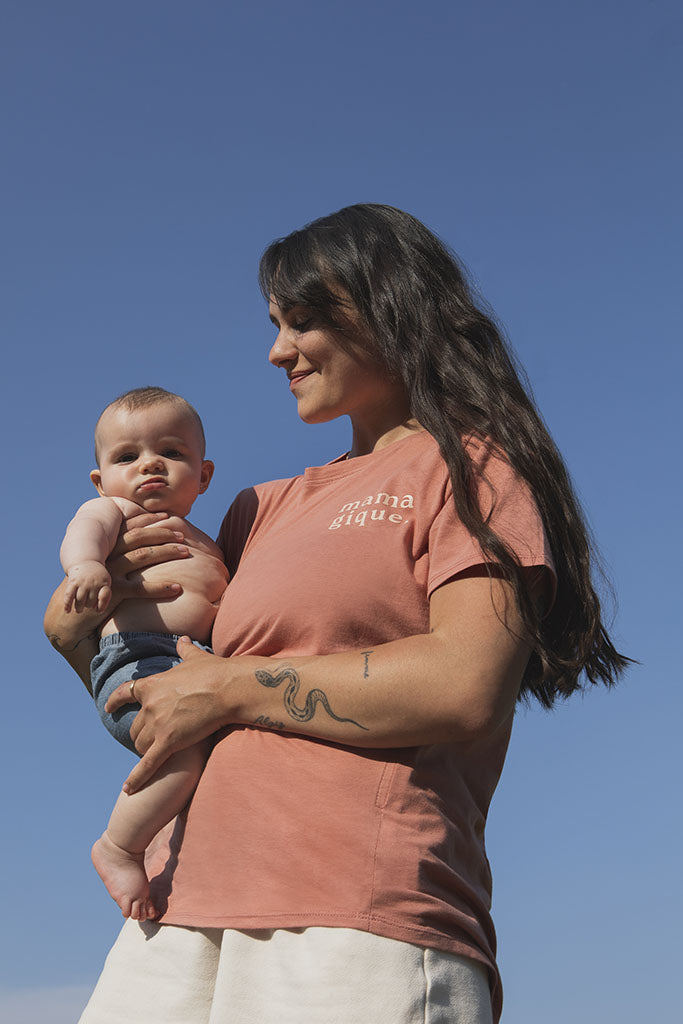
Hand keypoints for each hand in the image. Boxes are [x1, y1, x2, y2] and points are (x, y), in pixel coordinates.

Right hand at [64, 561, 111, 612]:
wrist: (86, 560)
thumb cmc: (98, 577)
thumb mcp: (106, 582)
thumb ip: (105, 596)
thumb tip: (98, 611)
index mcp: (104, 583)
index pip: (104, 597)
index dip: (101, 606)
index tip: (98, 610)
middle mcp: (93, 582)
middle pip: (90, 602)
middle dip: (89, 605)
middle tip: (87, 605)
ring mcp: (82, 582)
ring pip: (79, 601)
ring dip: (79, 608)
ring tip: (79, 610)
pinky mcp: (73, 581)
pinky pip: (69, 595)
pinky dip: (67, 604)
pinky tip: (67, 611)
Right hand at [105, 512, 190, 601]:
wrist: (76, 615)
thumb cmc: (96, 590)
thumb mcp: (105, 568)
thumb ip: (120, 556)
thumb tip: (144, 547)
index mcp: (107, 547)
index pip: (131, 527)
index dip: (151, 520)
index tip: (170, 516)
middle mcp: (108, 556)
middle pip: (139, 537)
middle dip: (163, 533)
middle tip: (182, 535)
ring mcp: (110, 573)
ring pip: (142, 556)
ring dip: (167, 552)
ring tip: (187, 552)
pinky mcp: (113, 592)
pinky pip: (141, 588)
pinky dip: (161, 587)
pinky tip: (178, 588)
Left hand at [105, 637, 233, 792]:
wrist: (228, 689)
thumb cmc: (215, 672)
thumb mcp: (195, 658)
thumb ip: (185, 651)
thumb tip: (184, 640)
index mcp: (152, 684)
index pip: (124, 693)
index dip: (114, 702)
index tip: (108, 708)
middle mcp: (149, 705)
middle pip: (135, 726)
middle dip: (141, 734)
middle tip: (152, 739)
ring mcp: (157, 724)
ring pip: (141, 744)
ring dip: (146, 750)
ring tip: (155, 755)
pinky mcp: (168, 742)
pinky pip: (147, 764)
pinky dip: (136, 778)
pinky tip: (128, 790)